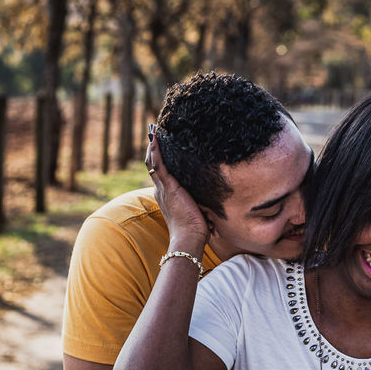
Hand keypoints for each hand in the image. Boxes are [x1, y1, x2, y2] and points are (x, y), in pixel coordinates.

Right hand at [145, 130, 208, 247]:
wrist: (189, 238)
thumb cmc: (196, 231)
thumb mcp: (200, 212)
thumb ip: (204, 205)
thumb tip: (217, 211)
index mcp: (167, 196)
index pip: (161, 174)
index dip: (160, 161)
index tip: (162, 148)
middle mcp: (161, 191)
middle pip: (154, 166)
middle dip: (154, 149)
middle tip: (155, 134)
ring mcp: (162, 188)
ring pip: (153, 162)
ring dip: (153, 146)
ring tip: (154, 131)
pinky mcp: (167, 186)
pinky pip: (158, 164)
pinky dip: (156, 150)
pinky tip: (156, 138)